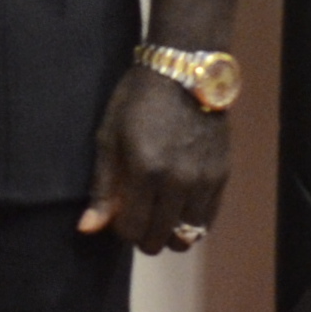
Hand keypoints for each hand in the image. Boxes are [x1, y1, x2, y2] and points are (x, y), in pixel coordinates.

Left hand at [81, 65, 232, 256]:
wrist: (184, 73)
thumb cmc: (137, 101)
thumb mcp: (109, 137)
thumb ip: (102, 187)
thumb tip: (88, 229)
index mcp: (146, 171)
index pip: (133, 229)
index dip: (121, 230)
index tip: (118, 216)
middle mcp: (179, 181)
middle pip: (160, 239)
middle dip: (143, 236)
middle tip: (137, 219)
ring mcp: (204, 180)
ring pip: (187, 236)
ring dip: (169, 233)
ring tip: (158, 214)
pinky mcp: (222, 176)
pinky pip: (207, 220)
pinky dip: (190, 222)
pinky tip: (178, 207)